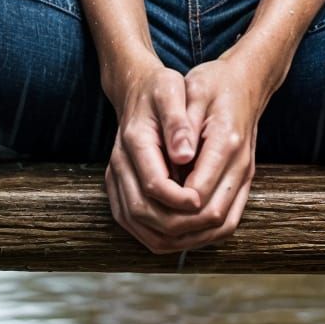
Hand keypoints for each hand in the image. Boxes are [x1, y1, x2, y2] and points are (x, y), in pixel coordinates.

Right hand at [102, 58, 207, 254]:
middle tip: (208, 223)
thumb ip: (177, 122)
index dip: (180, 200)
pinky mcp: (119, 188)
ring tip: (199, 232)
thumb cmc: (158, 88)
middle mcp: (120, 164)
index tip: (205, 201)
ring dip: (168, 235)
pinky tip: (183, 230)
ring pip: (136, 223)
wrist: (136, 89)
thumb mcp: (171, 90)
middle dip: (177, 224)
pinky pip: (133, 222)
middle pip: (142, 212)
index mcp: (134, 141)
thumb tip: (185, 154)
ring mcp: (117, 179)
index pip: (154, 185)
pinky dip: (158, 233)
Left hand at [164, 50, 267, 251]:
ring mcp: (244, 176)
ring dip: (190, 235)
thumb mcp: (195, 89)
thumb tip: (179, 156)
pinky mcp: (242, 182)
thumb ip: (183, 123)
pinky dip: (203, 231)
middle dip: (177, 226)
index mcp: (226, 141)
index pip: (200, 191)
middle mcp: (240, 164)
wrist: (245, 82)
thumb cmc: (215, 84)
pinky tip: (178, 226)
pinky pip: (228, 220)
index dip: (172, 205)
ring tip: (157, 229)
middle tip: (146, 220)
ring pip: (223, 225)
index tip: (147, 199)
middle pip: (213, 216)